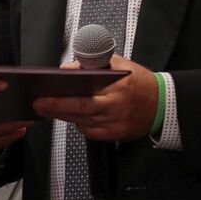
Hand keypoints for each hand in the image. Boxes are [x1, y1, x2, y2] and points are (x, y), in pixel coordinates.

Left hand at [32, 56, 158, 140]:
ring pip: (82, 123)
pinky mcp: (116, 136)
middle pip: (80, 112)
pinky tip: (75, 114)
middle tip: (38, 105)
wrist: (162, 105)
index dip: (62, 99)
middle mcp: (116, 109)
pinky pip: (90, 132)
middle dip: (56, 108)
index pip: (84, 96)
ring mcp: (116, 125)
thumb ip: (92, 64)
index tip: (43, 96)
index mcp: (118, 88)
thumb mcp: (118, 64)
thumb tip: (66, 69)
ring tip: (50, 107)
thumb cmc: (139, 82)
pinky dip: (80, 123)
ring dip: (66, 115)